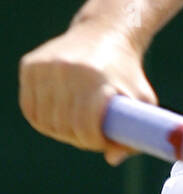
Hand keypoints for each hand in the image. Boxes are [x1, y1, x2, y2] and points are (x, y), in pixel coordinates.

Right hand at [19, 21, 156, 164]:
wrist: (105, 33)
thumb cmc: (126, 73)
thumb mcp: (142, 100)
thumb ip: (135, 134)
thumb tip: (112, 160)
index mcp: (97, 78)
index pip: (85, 126)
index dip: (93, 142)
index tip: (101, 141)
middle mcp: (68, 69)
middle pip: (64, 126)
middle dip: (77, 138)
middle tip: (90, 135)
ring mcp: (46, 65)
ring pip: (44, 120)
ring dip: (59, 130)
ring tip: (76, 125)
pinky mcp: (31, 64)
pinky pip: (29, 107)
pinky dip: (41, 118)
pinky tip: (57, 115)